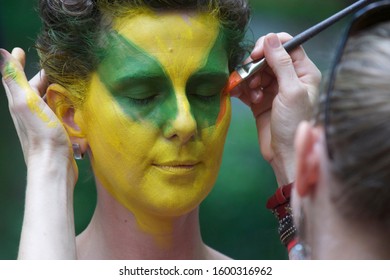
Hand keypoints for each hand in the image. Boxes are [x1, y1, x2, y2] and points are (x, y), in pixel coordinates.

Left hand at [0, 48, 77, 182]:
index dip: (17, 63)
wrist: (54, 164)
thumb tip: (2, 53)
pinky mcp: (57, 130)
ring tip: (69, 82)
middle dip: (42, 76)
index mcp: (20, 101)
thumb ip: (14, 79)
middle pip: (34, 88)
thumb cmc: (41, 133)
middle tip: (56, 66)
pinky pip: (60, 112)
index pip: (17, 77)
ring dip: (56, 90)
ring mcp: (44, 121)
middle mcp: (29, 110)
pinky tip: (76, 104)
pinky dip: (66, 105)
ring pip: (48, 99)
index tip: (20, 50)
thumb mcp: (26, 102)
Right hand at [232, 33, 320, 184]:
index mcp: (304, 72)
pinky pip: (247, 87)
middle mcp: (289, 78)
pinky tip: (241, 96)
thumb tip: (270, 37)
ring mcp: (273, 89)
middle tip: (249, 78)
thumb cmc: (295, 124)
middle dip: (255, 65)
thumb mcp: (291, 91)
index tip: (255, 55)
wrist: (284, 154)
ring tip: (251, 93)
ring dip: (248, 79)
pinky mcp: (260, 101)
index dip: (269, 45)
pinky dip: (242, 89)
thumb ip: (281, 63)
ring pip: (255, 72)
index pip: (287, 45)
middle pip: (267, 57)